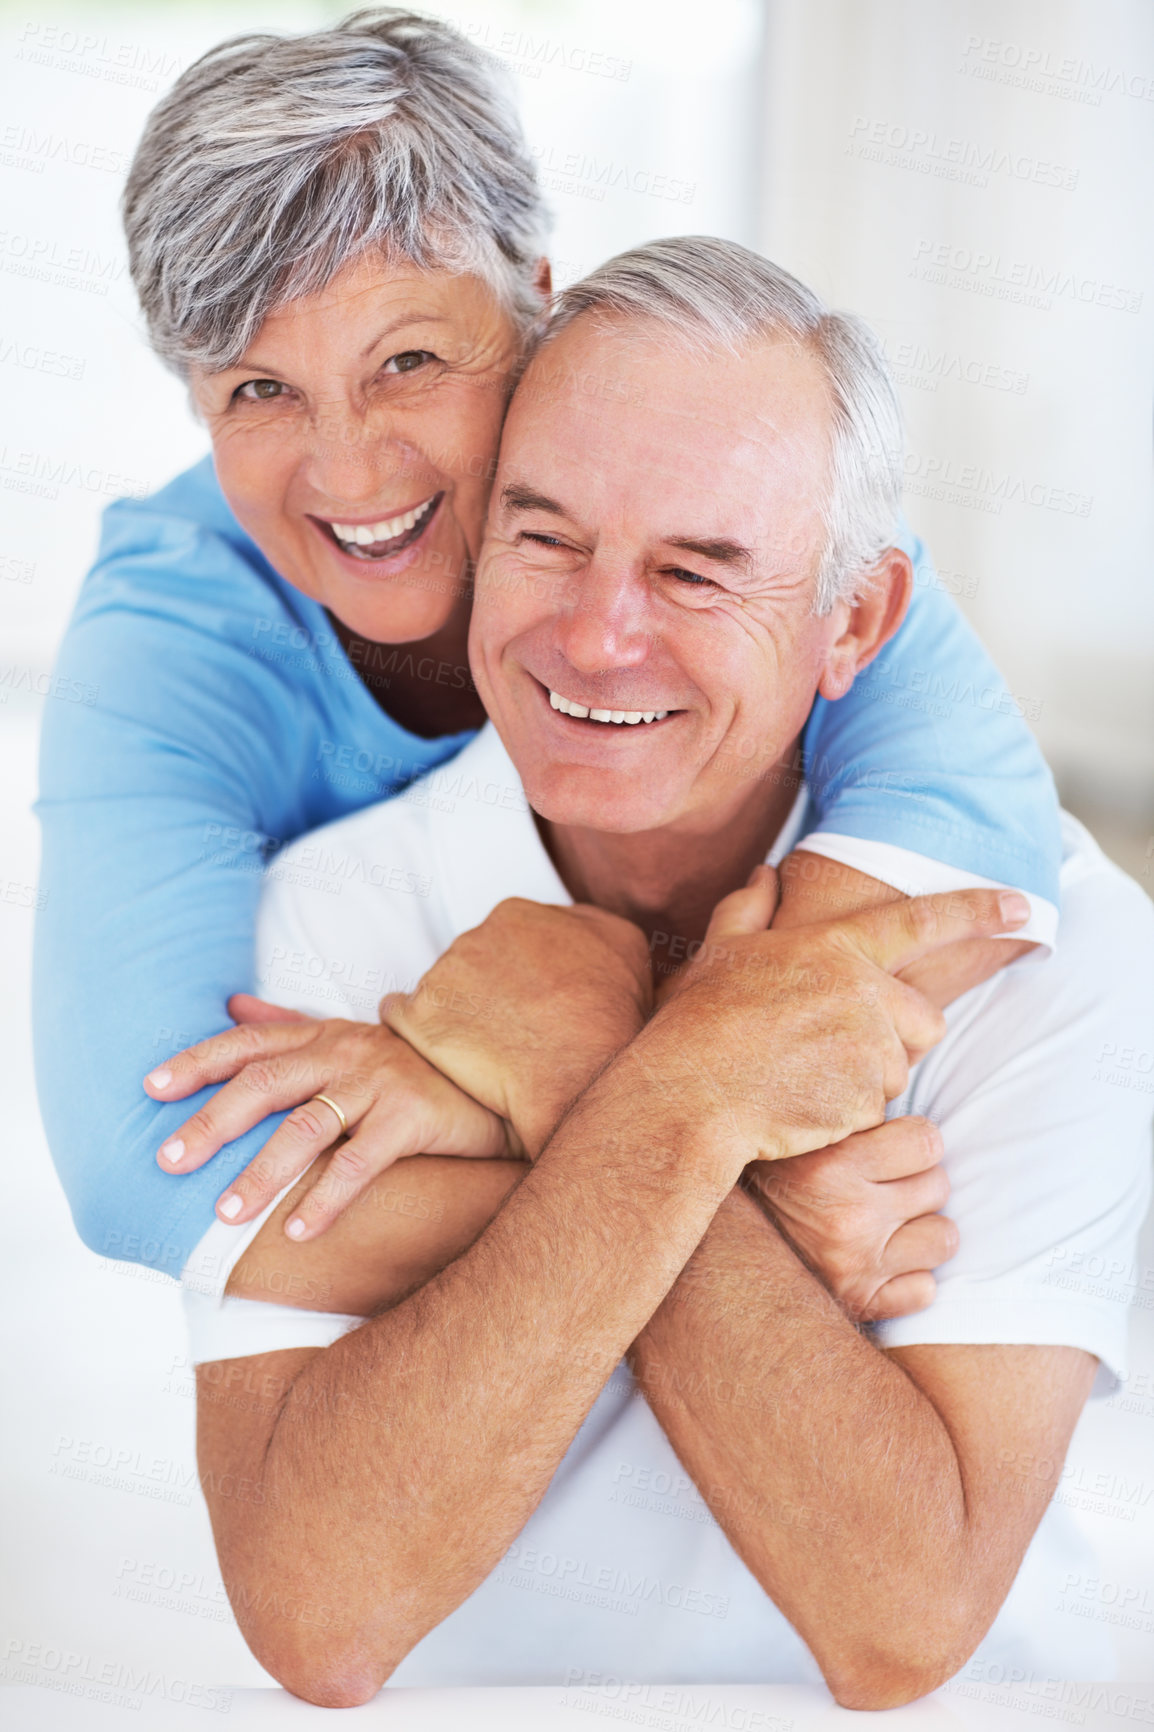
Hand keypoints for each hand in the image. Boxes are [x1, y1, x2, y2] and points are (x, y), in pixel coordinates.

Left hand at [144, 999, 514, 1238]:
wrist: (491, 1077)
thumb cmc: (407, 1064)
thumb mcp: (347, 1036)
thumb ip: (288, 1024)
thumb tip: (231, 1004)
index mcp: (321, 1035)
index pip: (248, 1043)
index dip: (198, 1061)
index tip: (152, 1088)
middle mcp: (344, 1053)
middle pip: (265, 1083)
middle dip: (211, 1122)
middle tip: (169, 1162)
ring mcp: (378, 1084)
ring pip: (306, 1126)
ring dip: (260, 1172)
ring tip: (224, 1214)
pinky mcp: (412, 1118)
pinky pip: (360, 1163)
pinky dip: (327, 1199)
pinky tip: (297, 1232)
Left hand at [382, 898, 653, 1157]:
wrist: (578, 1083)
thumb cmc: (609, 1027)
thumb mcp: (626, 949)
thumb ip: (592, 927)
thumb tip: (576, 925)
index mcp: (522, 912)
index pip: (509, 936)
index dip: (521, 973)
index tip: (531, 1000)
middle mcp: (480, 932)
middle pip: (473, 958)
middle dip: (486, 990)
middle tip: (509, 1028)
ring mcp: (446, 971)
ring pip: (442, 987)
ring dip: (455, 1012)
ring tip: (482, 1050)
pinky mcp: (419, 1014)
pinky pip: (399, 1013)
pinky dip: (411, 1028)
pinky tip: (434, 1049)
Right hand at [649, 866, 1029, 1170]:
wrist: (688, 1095)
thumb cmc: (698, 1022)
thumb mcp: (720, 952)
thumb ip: (750, 908)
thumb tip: (766, 873)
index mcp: (834, 947)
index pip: (924, 921)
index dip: (980, 911)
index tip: (1025, 907)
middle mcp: (861, 990)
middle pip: (924, 1020)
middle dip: (894, 1038)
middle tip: (829, 1048)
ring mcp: (866, 1046)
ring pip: (900, 1067)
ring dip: (865, 1077)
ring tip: (803, 1075)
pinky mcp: (865, 1098)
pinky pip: (878, 1109)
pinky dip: (849, 1113)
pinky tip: (803, 1103)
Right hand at [744, 1117, 955, 1321]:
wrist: (723, 1239)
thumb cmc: (772, 1171)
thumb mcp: (804, 1130)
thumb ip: (854, 1114)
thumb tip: (911, 1081)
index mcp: (832, 1167)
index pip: (927, 1142)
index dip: (913, 1140)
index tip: (892, 1145)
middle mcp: (846, 1219)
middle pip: (937, 1186)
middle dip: (915, 1181)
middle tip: (885, 1183)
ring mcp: (856, 1266)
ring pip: (942, 1237)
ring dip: (921, 1228)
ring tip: (888, 1220)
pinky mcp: (859, 1302)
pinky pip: (924, 1289)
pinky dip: (909, 1276)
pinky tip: (882, 1259)